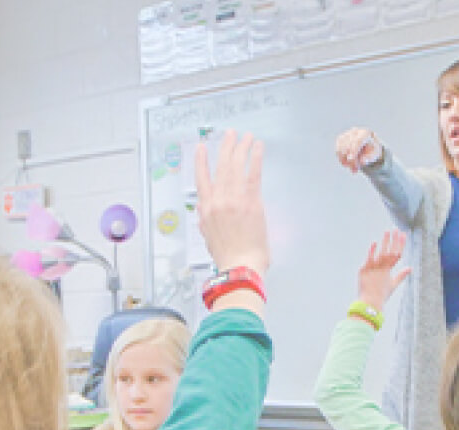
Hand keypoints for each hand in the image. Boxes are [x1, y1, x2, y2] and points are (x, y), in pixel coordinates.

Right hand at [196, 130, 269, 275]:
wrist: (239, 266)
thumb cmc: (227, 256)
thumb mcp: (208, 237)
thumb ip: (205, 220)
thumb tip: (202, 210)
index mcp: (206, 209)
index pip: (201, 178)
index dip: (200, 161)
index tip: (201, 148)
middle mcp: (218, 200)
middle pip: (221, 167)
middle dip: (225, 148)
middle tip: (230, 134)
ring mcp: (234, 199)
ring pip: (236, 167)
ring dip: (241, 148)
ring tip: (246, 136)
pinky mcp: (251, 202)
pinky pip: (253, 174)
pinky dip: (255, 159)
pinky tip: (257, 147)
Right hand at [335, 127, 381, 172]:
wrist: (369, 147)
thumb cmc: (372, 151)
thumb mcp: (374, 155)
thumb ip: (369, 158)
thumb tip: (361, 162)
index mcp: (365, 133)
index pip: (357, 141)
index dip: (354, 152)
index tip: (353, 163)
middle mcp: (355, 132)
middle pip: (348, 146)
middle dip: (350, 160)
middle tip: (355, 171)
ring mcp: (346, 134)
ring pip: (340, 148)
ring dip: (345, 161)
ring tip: (352, 169)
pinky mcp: (340, 140)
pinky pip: (337, 151)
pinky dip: (341, 159)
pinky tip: (347, 164)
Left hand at [356, 230, 410, 312]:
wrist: (370, 303)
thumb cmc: (382, 295)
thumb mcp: (393, 285)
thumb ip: (401, 275)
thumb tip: (410, 268)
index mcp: (389, 271)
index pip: (397, 255)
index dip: (400, 244)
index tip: (403, 234)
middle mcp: (382, 269)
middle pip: (390, 252)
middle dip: (393, 240)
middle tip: (395, 229)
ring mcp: (373, 269)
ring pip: (380, 254)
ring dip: (385, 242)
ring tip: (387, 231)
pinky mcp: (363, 271)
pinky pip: (368, 260)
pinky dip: (372, 252)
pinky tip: (375, 243)